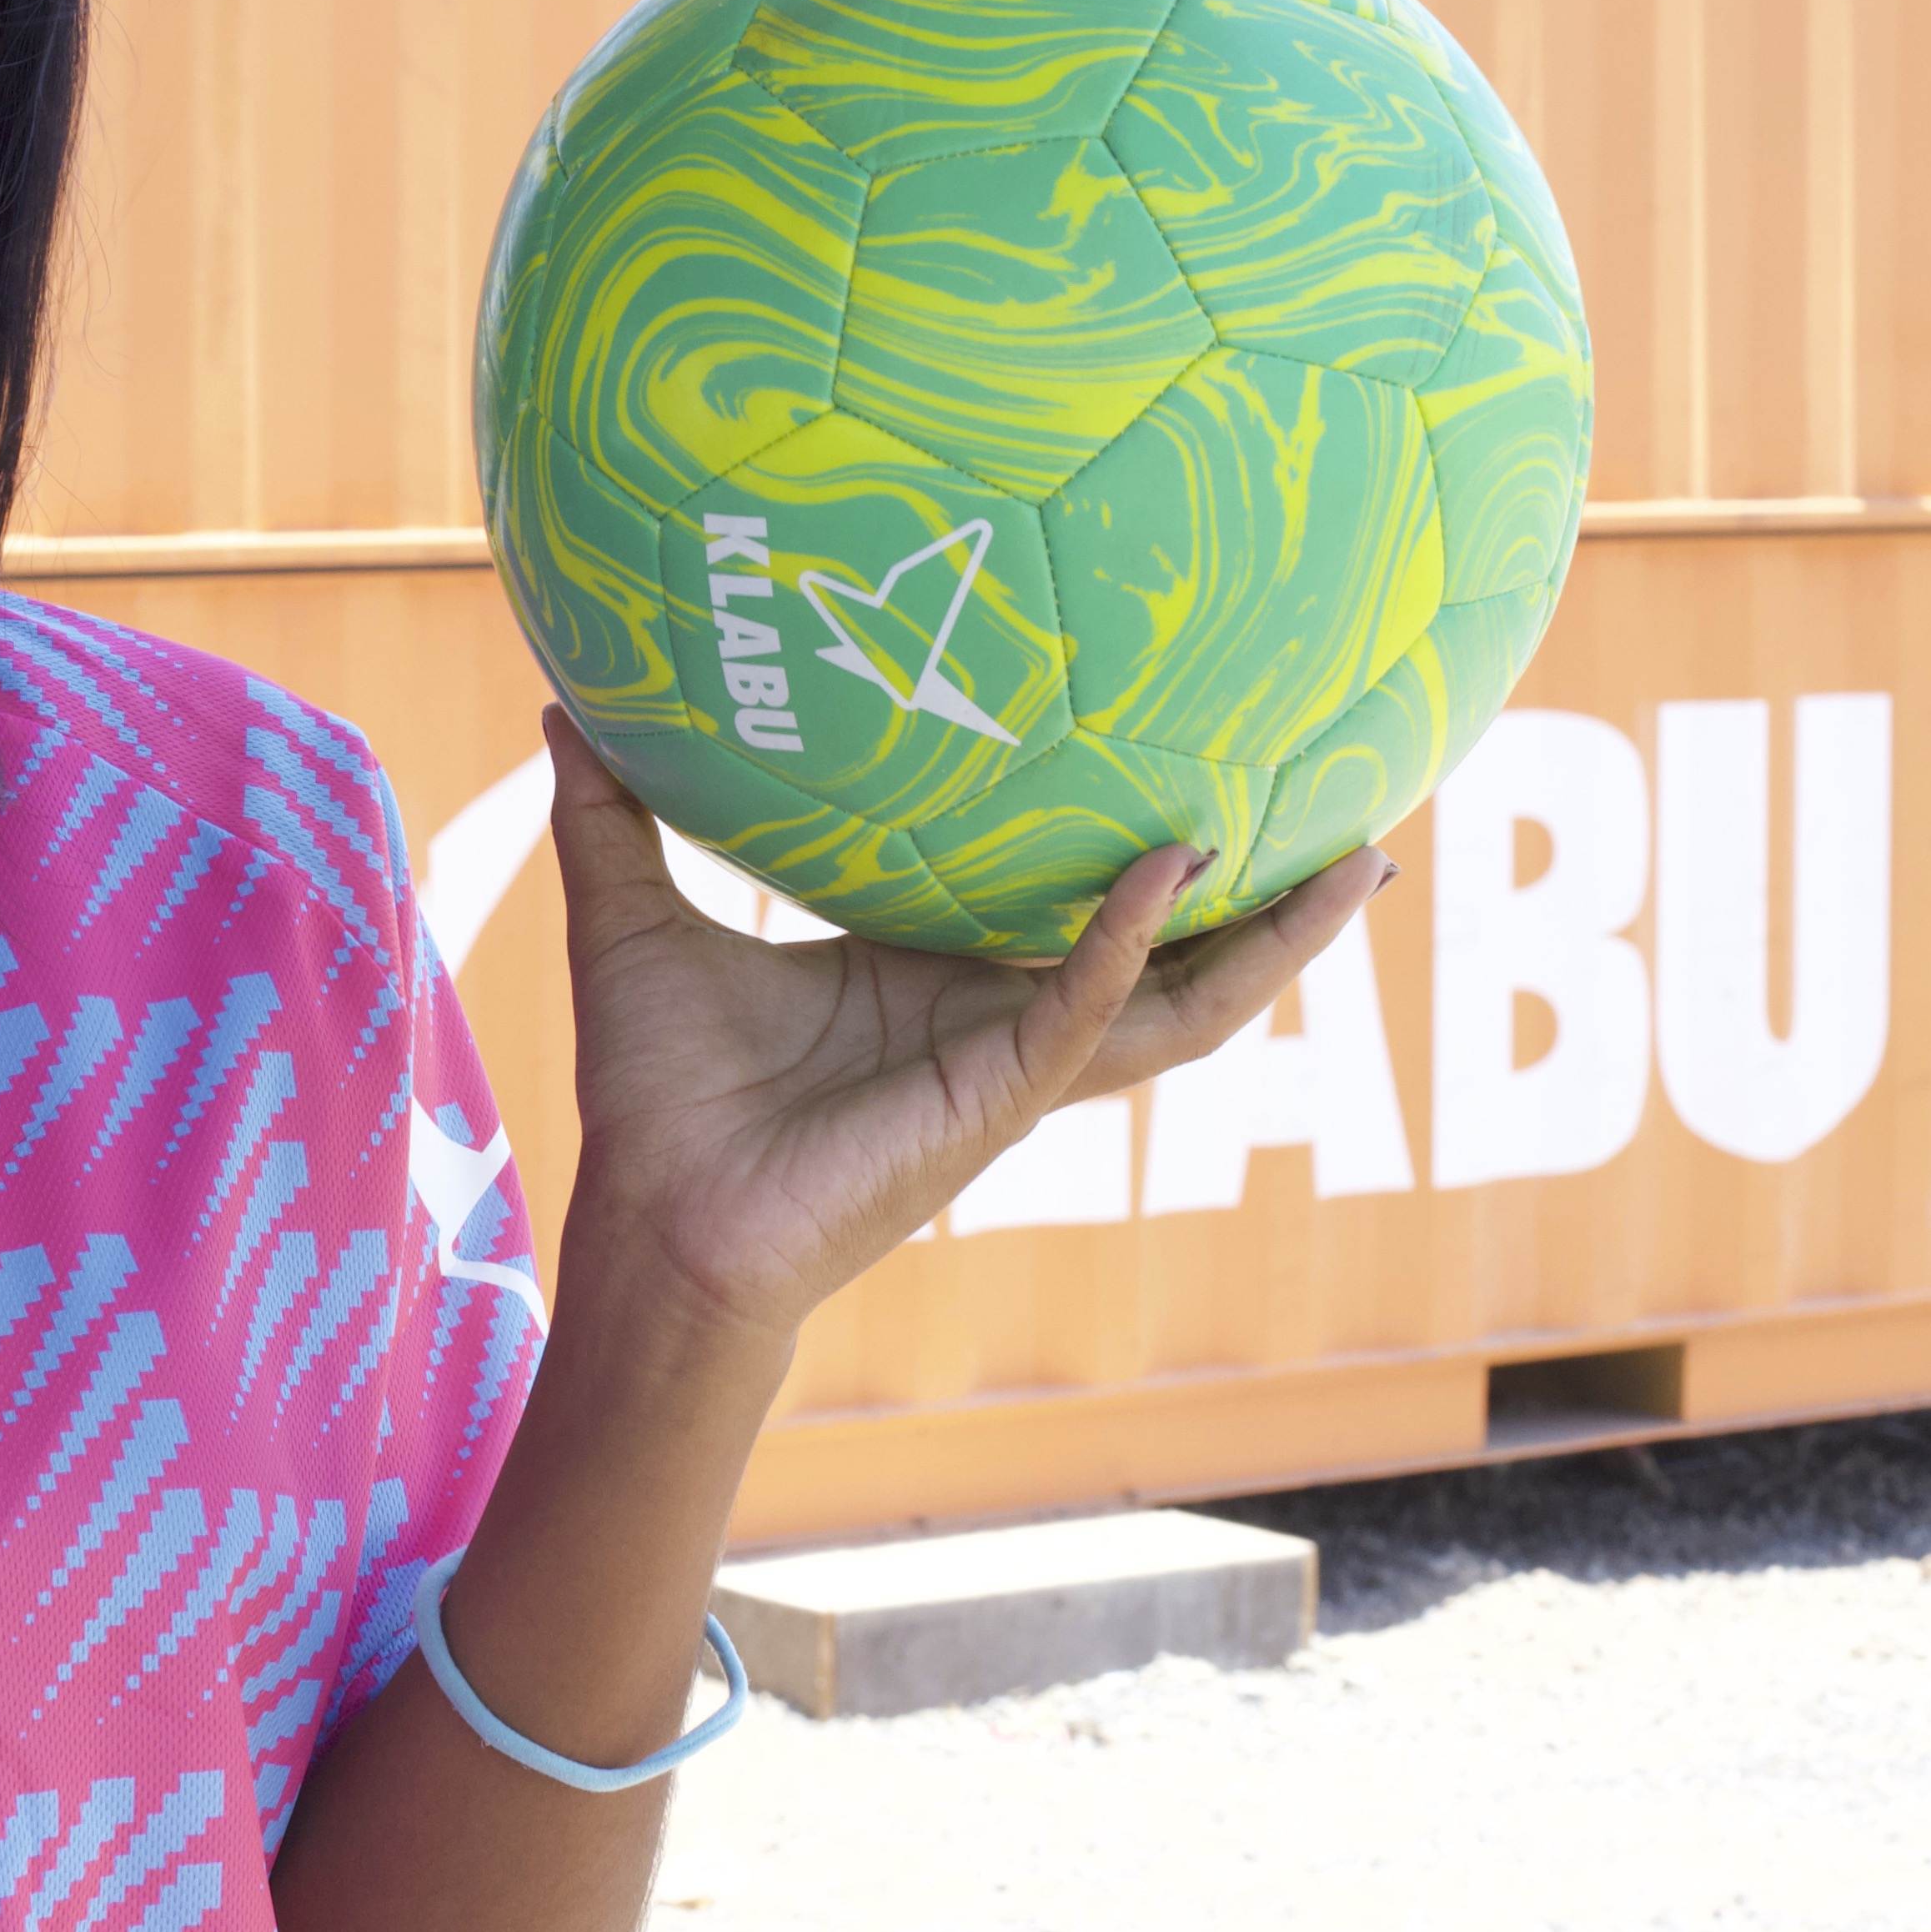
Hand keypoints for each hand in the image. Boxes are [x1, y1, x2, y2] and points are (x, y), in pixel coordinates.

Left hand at [537, 707, 1387, 1344]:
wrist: (655, 1226)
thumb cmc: (656, 1095)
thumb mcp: (634, 918)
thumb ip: (616, 814)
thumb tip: (569, 705)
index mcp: (940, 979)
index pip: (1077, 910)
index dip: (1151, 853)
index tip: (1215, 765)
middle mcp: (999, 1022)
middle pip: (1175, 959)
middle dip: (1272, 903)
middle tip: (1360, 815)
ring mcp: (1011, 1067)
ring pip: (1183, 1004)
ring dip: (1272, 941)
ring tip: (1361, 862)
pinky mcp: (993, 1100)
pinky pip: (1084, 1013)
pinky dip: (1129, 942)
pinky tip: (1172, 868)